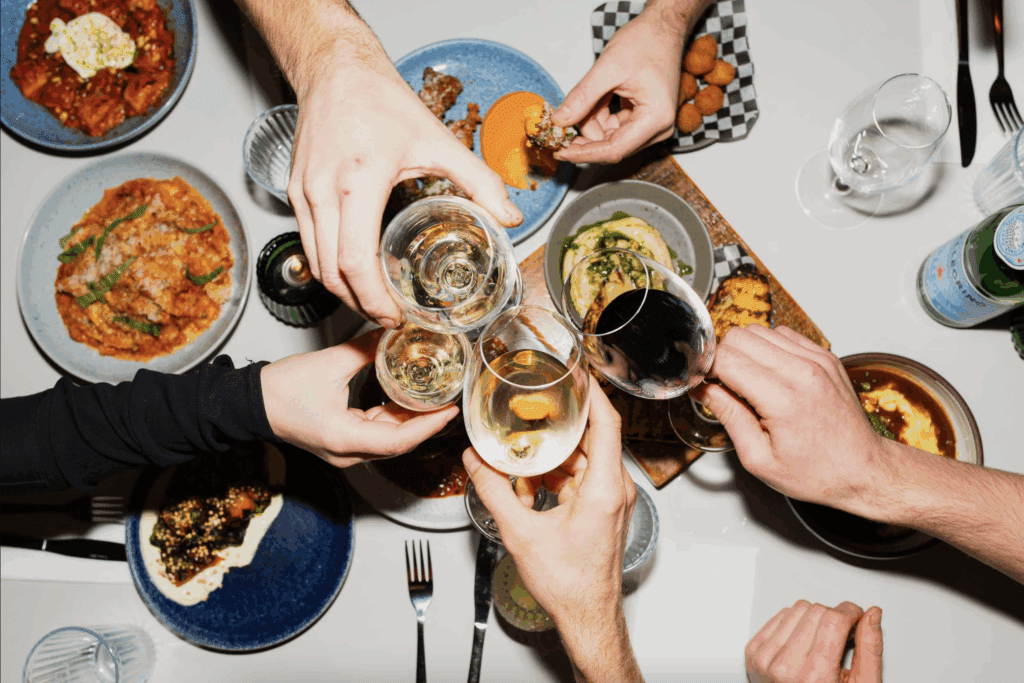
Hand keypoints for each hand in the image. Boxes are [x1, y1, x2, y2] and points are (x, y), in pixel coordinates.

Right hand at [261, 328, 459, 467]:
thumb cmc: (279, 391)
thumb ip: (366, 348)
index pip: (399, 440)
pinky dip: (391, 418)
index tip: (449, 411)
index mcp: (345, 439)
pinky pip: (374, 434)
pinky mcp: (340, 442)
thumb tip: (392, 331)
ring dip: (409, 420)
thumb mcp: (330, 362)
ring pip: (387, 439)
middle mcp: (347, 452)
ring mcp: (343, 451)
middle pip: (398, 442)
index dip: (429, 426)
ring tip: (432, 399)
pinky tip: (404, 400)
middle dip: (425, 422)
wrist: (250, 402)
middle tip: (447, 400)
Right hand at [287, 40, 521, 326]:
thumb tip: (509, 216)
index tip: (393, 315)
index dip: (372, 298)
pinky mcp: (295, 191)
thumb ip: (478, 181)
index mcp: (358, 181)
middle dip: (358, 303)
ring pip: (314, 262)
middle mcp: (322, 191)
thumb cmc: (380, 100)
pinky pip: (307, 242)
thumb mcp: (437, 140)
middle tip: (387, 316)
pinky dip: (328, 265)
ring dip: (341, 289)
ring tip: (372, 300)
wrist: (336, 70)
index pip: (355, 259)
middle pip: (330, 272)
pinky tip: (354, 269)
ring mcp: (303, 192)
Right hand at [463, 378, 641, 681]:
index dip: (594, 392)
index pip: (607, 423)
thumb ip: (494, 491)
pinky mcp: (605, 507)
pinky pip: (583, 475)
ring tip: (526, 447)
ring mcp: (612, 498)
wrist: (587, 615)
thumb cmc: (569, 583)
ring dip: (556, 452)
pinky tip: (533, 482)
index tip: (578, 371)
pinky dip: (559, 472)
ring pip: (585, 456)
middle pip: (593, 436)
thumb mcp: (521, 532)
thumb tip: (475, 461)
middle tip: (536, 402)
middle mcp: (615, 488)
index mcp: (603, 488)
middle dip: (563, 421)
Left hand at [552, 0, 699, 163]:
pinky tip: (598, 98)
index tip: (560, 152)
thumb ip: (582, 97)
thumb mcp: (608, 68)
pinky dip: (600, 116)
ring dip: (592, 122)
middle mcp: (658, 128)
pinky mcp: (644, 120)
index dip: (584, 153)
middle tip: (563, 120)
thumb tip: (560, 121)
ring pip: (610, 137)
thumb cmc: (645, 41)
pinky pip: (614, 128)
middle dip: (586, 133)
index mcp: (655, 118)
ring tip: (588, 96)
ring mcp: (652, 125)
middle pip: (611, 145)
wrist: (662, 28)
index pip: (614, 149)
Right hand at [692, 326, 897, 518]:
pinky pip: (783, 334)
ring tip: (750, 381)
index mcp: (783, 399)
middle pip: (740, 336)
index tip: (705, 384)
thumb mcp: (759, 458)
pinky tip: (770, 374)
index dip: (708, 370)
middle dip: (724, 357)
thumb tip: (703, 390)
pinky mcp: (825, 356)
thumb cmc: (817, 471)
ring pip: (760, 330)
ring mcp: (817, 360)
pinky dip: (769, 348)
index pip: (727, 359)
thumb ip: (728, 417)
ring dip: (746, 351)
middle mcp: (803, 372)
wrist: (863, 469)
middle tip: (725, 384)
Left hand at [746, 601, 882, 682]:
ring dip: (813, 618)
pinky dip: (794, 622)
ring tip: (822, 641)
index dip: (850, 612)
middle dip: (833, 618)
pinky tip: (804, 641)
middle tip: (841, 636)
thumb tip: (872, 615)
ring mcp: (765, 659)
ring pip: (795, 609)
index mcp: (814, 679)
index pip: (833, 621)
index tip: (856, 616)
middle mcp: (784, 668)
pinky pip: (778, 616)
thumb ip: (870, 649)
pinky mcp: (752, 652)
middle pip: (815, 612)